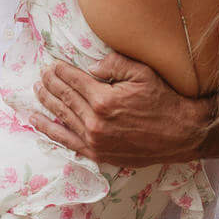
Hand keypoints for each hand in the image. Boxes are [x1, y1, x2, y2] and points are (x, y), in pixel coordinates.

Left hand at [33, 51, 216, 166]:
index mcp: (103, 99)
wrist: (181, 135)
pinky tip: (37, 121)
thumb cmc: (164, 101)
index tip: (53, 64)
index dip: (60, 71)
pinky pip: (66, 141)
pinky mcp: (98, 154)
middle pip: (64, 98)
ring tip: (37, 91)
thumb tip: (90, 66)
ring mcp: (94, 141)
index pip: (73, 80)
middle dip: (50, 83)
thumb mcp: (142, 73)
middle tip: (42, 74)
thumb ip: (113, 64)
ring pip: (61, 117)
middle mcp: (94, 122)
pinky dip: (49, 130)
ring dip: (46, 102)